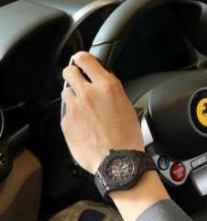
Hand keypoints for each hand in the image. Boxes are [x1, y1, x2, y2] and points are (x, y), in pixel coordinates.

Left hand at [61, 52, 143, 173]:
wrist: (117, 161)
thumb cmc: (127, 137)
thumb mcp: (127, 106)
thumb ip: (111, 91)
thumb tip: (103, 84)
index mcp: (107, 87)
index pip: (85, 59)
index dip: (81, 59)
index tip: (81, 61)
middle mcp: (88, 94)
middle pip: (69, 72)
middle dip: (73, 76)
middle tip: (80, 83)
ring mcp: (74, 108)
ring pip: (66, 93)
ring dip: (73, 98)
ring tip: (85, 111)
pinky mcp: (66, 122)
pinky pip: (66, 113)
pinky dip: (73, 117)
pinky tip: (84, 126)